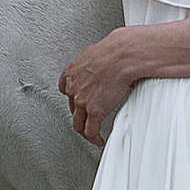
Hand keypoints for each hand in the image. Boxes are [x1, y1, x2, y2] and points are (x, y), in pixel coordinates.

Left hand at [61, 27, 145, 146]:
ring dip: (84, 130)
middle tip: (88, 118)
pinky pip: (91, 130)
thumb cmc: (116, 50)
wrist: (123, 55)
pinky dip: (94, 138)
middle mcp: (74, 87)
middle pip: (72, 107)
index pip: (66, 89)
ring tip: (92, 134)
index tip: (79, 101)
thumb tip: (102, 64)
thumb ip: (94, 64)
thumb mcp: (97, 54)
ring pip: (78, 123)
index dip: (73, 97)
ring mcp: (82, 101)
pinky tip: (98, 140)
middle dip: (80, 113)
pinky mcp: (94, 111)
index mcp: (72, 72)